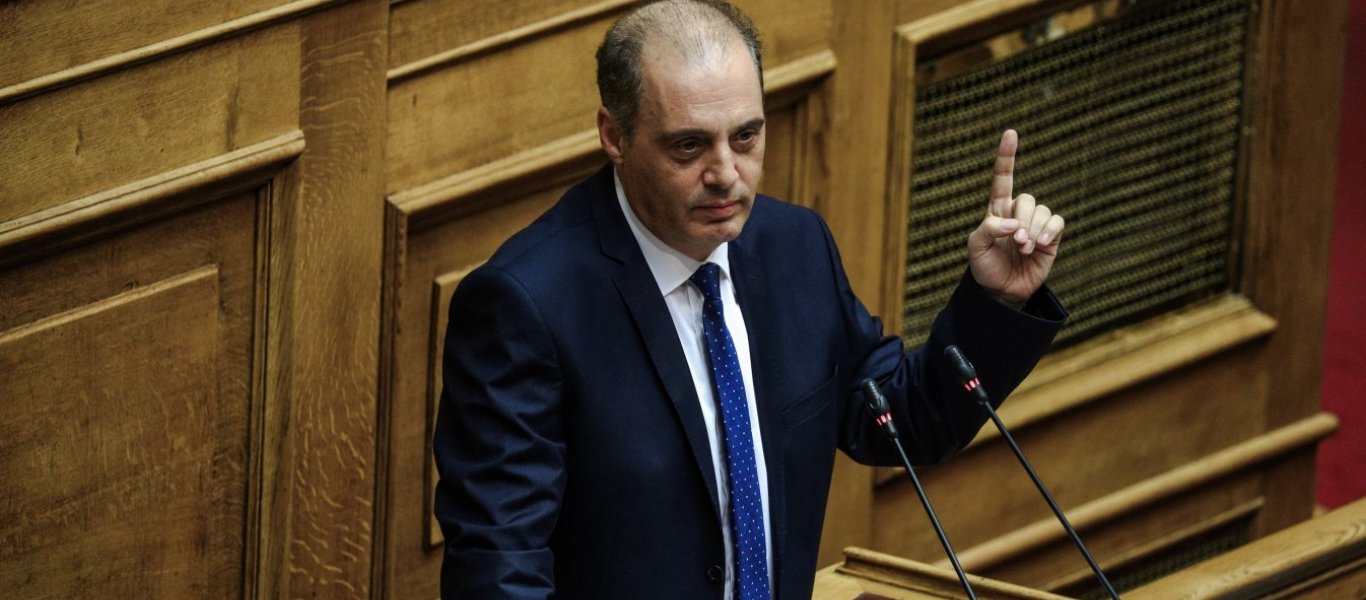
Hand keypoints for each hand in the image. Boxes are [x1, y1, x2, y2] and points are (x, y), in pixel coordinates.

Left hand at [967, 130, 1064, 305]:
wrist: (1002, 291)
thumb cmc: (985, 268)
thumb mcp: (975, 248)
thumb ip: (988, 229)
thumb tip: (1012, 223)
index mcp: (996, 210)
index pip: (1002, 178)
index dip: (1006, 156)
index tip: (1011, 133)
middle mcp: (1016, 213)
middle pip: (1025, 198)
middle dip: (1021, 221)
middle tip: (1016, 243)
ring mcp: (1035, 224)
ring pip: (1042, 210)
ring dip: (1034, 231)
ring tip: (1025, 249)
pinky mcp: (1051, 236)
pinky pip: (1057, 221)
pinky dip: (1050, 231)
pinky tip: (1042, 244)